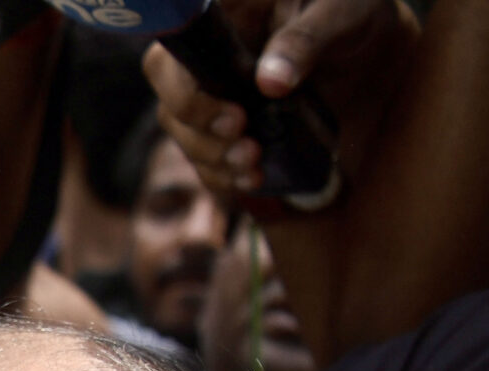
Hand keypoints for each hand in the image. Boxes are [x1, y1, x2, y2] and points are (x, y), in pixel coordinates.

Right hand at [142, 0, 417, 197]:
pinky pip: (205, 156)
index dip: (184, 90)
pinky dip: (223, 175)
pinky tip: (252, 179)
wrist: (370, 43)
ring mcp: (211, 92)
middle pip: (173, 100)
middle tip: (246, 145)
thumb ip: (307, 38)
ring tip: (253, 168)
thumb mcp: (342, 12)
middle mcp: (204, 54)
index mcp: (223, 14)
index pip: (174, 52)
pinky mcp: (224, 124)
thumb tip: (270, 81)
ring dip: (213, 159)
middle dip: (201, 134)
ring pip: (185, 134)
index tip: (232, 117)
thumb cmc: (353, 12)